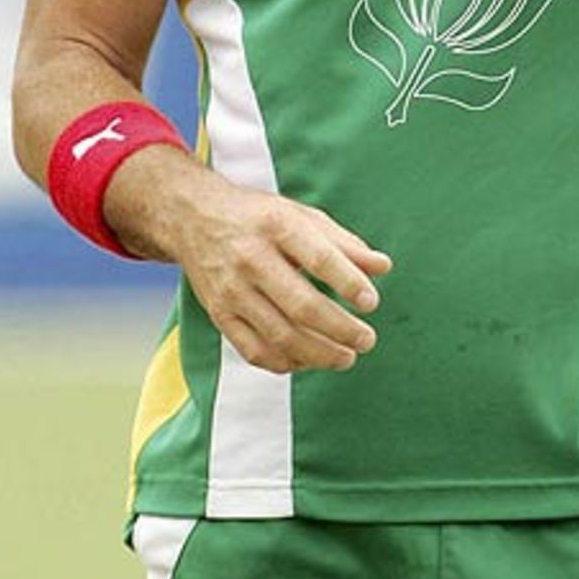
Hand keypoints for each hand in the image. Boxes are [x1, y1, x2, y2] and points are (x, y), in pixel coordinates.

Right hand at [111, 155, 390, 371]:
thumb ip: (344, 243)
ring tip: (347, 358)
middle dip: (340, 329)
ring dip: (319, 354)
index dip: (349, 284)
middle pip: (301, 306)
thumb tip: (384, 268)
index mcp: (277, 226)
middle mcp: (251, 259)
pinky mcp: (218, 315)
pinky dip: (285, 363)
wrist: (193, 218)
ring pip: (279, 335)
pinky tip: (309, 361)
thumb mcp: (302, 216)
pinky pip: (254, 350)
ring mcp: (231, 291)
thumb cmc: (261, 218)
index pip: (319, 259)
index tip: (372, 303)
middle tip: (367, 340)